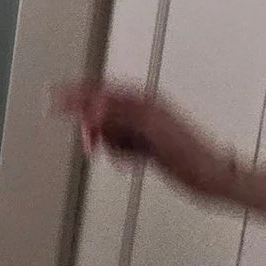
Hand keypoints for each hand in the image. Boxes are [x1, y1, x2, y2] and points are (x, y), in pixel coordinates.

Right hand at [53, 81, 235, 200]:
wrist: (211, 176)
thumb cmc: (190, 152)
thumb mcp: (150, 129)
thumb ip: (119, 115)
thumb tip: (94, 107)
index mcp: (144, 101)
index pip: (101, 90)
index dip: (76, 92)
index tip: (54, 96)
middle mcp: (143, 111)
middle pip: (102, 111)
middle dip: (94, 128)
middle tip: (90, 142)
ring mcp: (145, 129)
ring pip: (110, 131)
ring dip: (111, 145)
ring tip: (125, 156)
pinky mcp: (147, 146)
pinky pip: (120, 146)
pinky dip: (120, 154)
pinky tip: (131, 162)